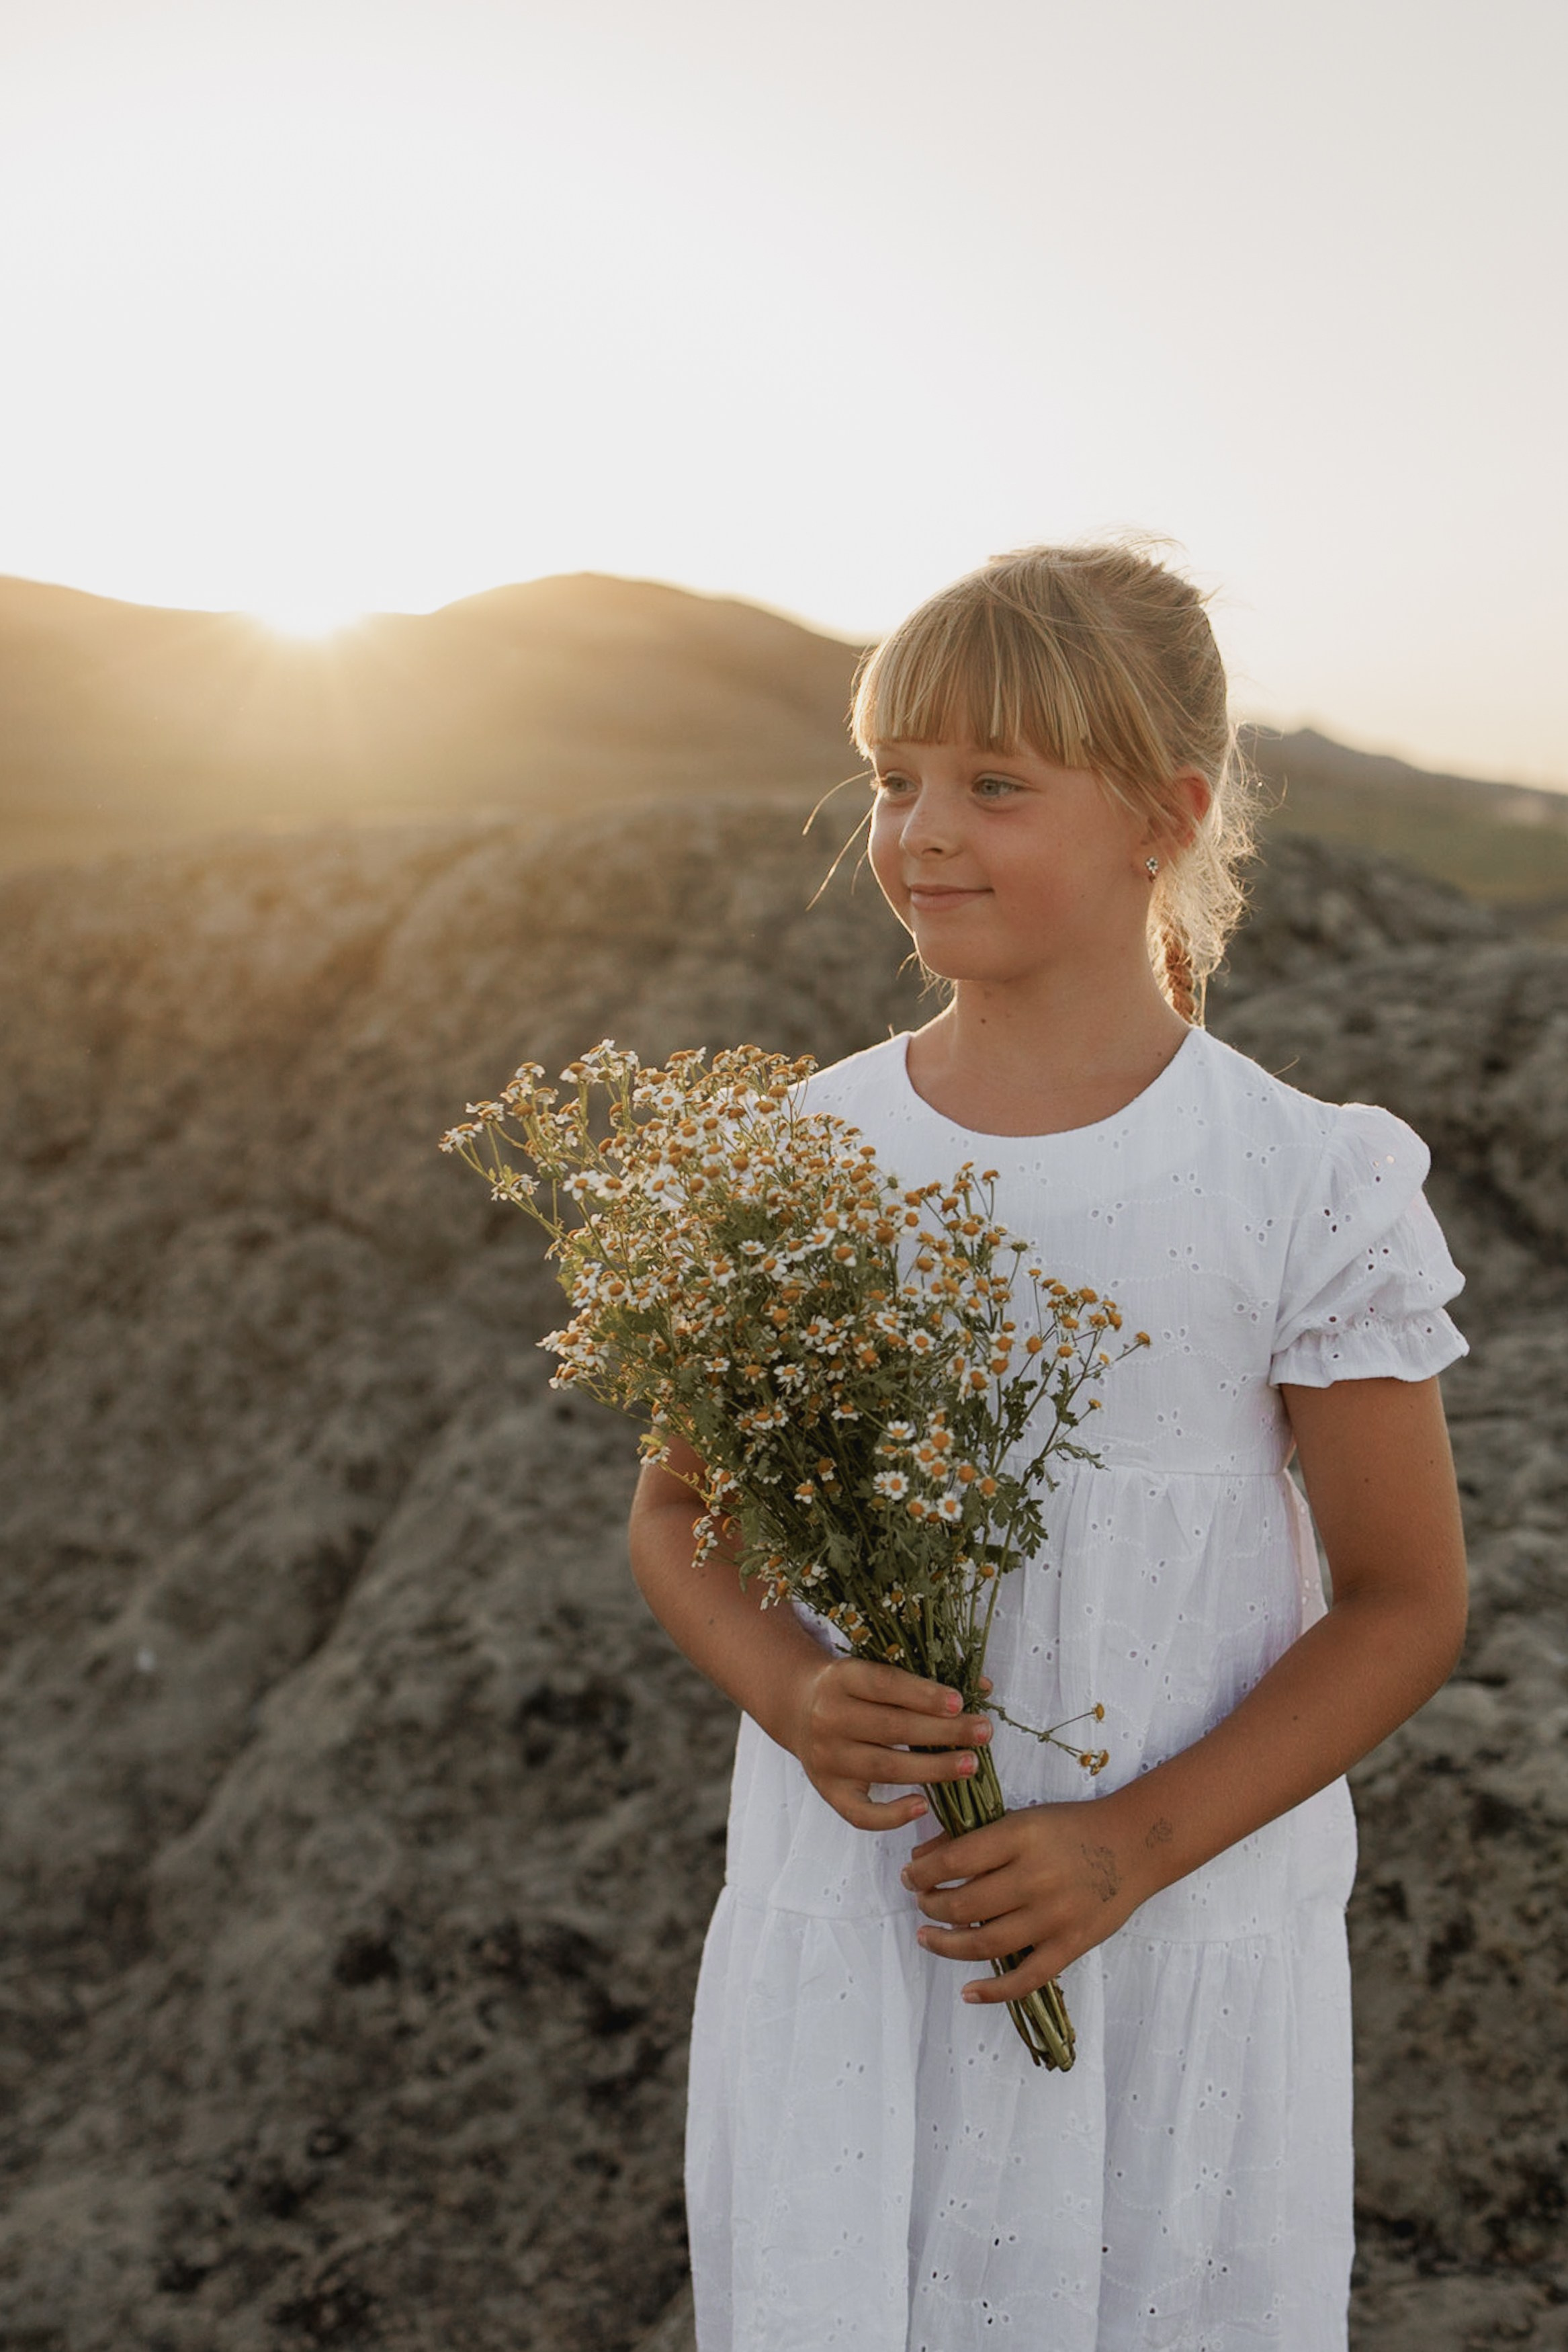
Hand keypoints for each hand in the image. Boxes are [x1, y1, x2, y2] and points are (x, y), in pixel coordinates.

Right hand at [785, 1655, 994, 1832]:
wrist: (798, 1707)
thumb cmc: (853, 1688)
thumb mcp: (876, 1669)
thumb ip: (925, 1677)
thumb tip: (983, 1687)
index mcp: (842, 1678)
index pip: (885, 1685)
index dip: (923, 1694)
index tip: (960, 1702)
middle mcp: (828, 1717)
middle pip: (891, 1728)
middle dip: (943, 1731)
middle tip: (983, 1732)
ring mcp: (826, 1758)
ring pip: (884, 1768)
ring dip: (933, 1769)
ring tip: (971, 1765)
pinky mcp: (827, 1790)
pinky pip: (859, 1813)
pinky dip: (892, 1815)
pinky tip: (923, 1805)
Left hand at [900, 1791, 1148, 2002]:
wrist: (1134, 1845)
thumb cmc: (1071, 1827)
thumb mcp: (1021, 1818)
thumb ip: (972, 1838)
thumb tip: (920, 1861)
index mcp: (1021, 1836)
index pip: (956, 1860)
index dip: (923, 1873)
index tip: (909, 1877)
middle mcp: (1036, 1877)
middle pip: (965, 1903)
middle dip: (931, 1907)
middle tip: (921, 1904)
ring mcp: (1055, 1916)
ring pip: (986, 1942)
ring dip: (948, 1944)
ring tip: (928, 1938)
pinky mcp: (1071, 1945)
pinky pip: (1025, 1978)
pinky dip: (993, 1991)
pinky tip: (968, 1991)